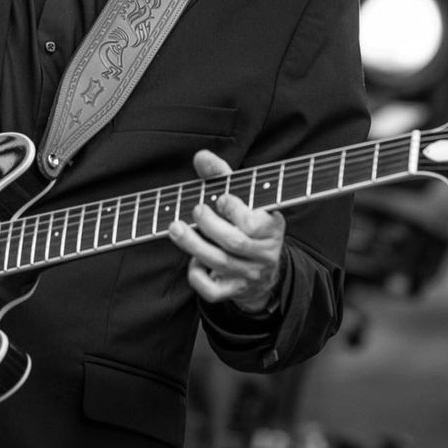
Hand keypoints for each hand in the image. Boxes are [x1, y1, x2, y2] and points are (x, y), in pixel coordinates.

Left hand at [167, 149, 285, 313]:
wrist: (264, 272)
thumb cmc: (249, 226)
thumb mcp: (244, 200)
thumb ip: (223, 177)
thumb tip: (201, 156)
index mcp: (271, 227)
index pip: (255, 222)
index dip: (235, 210)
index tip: (221, 198)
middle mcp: (264, 253)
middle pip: (234, 242)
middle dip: (209, 225)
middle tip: (196, 210)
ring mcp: (249, 275)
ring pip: (220, 262)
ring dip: (193, 244)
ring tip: (175, 228)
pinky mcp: (234, 291)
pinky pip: (212, 290)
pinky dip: (197, 273)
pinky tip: (194, 260)